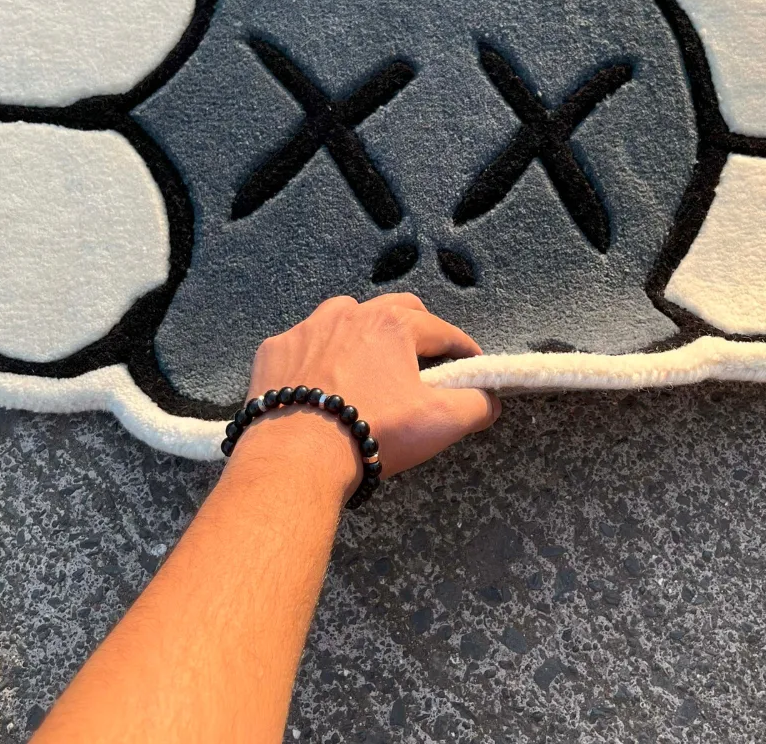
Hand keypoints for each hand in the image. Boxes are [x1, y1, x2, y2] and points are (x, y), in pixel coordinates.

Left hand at [221, 293, 499, 497]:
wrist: (296, 456)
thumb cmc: (374, 432)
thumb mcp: (440, 423)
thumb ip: (476, 405)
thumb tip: (490, 398)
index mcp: (394, 325)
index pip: (442, 331)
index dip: (463, 349)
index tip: (473, 364)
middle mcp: (350, 313)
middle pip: (395, 309)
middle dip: (417, 329)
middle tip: (425, 359)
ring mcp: (307, 328)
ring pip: (344, 316)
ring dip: (363, 333)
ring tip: (368, 364)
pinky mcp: (275, 349)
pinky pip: (304, 344)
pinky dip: (317, 357)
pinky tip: (319, 382)